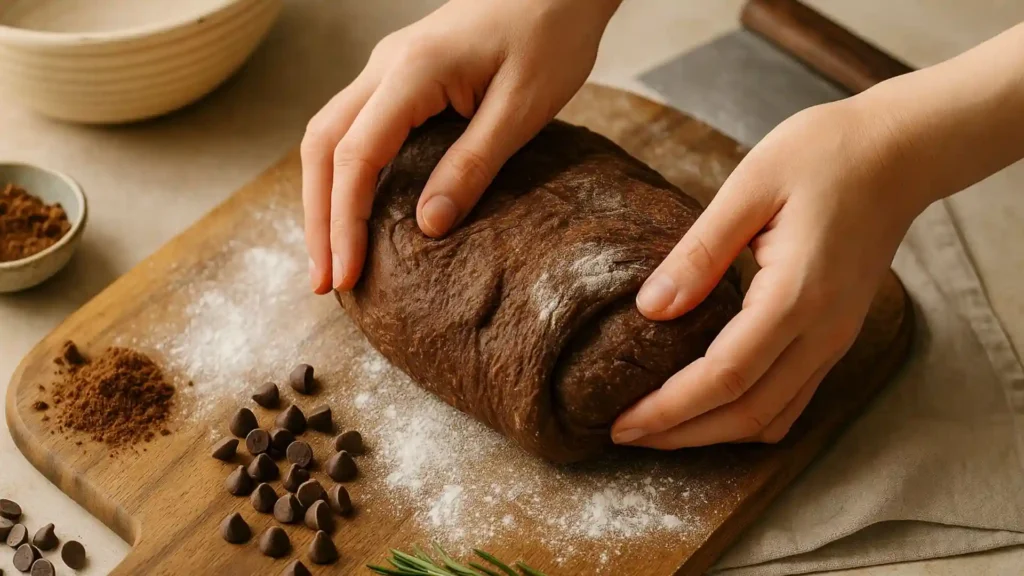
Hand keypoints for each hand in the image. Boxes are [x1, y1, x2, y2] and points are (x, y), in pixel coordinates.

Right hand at [302, 0, 620, 293]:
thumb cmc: (550, 35)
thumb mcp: (522, 110)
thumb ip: (472, 165)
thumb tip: (427, 226)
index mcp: (411, 72)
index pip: (356, 156)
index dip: (345, 221)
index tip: (347, 274)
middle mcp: (384, 66)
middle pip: (321, 145)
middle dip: (318, 217)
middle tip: (325, 282)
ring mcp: (387, 67)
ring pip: (330, 135)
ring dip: (324, 197)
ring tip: (332, 256)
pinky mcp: (401, 76)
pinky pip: (355, 127)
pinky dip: (344, 174)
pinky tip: (354, 209)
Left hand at [611, 98, 926, 447]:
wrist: (898, 152)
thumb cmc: (823, 155)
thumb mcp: (750, 186)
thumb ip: (699, 252)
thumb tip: (650, 309)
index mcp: (797, 294)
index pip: (725, 376)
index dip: (669, 408)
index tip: (620, 422)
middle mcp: (822, 332)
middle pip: (747, 413)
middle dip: (681, 433)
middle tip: (623, 434)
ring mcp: (835, 339)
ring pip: (772, 417)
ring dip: (712, 434)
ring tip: (657, 427)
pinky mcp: (837, 336)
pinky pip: (792, 401)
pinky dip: (746, 417)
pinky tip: (708, 407)